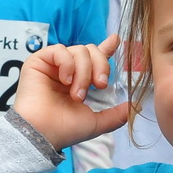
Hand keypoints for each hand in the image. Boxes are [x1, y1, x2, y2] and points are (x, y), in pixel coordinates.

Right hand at [10, 36, 132, 151]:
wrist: (43, 133)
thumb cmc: (65, 129)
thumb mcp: (97, 122)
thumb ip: (116, 114)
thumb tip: (133, 106)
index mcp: (79, 80)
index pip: (94, 58)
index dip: (106, 47)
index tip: (116, 39)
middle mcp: (67, 70)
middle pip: (91, 50)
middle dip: (101, 66)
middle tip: (100, 86)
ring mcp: (53, 65)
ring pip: (79, 51)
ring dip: (83, 72)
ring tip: (77, 93)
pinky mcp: (38, 61)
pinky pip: (60, 50)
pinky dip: (67, 64)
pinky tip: (65, 81)